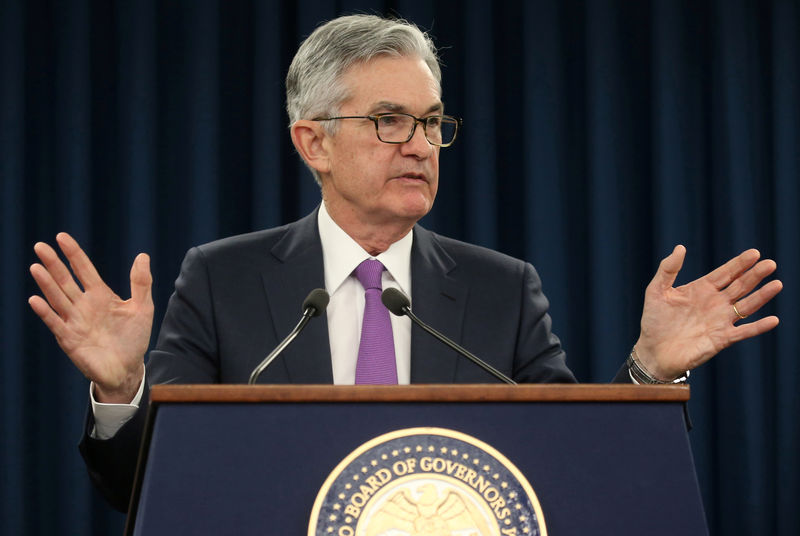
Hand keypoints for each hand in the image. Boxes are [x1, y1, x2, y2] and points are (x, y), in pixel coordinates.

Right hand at [28, 233, 153, 402]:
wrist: (128, 368)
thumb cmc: (134, 338)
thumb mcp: (142, 308)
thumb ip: (141, 283)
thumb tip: (142, 255)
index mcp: (100, 295)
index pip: (84, 270)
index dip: (73, 254)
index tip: (61, 237)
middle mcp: (83, 305)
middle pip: (65, 280)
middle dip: (54, 264)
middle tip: (40, 246)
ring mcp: (74, 321)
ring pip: (57, 298)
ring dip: (47, 284)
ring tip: (36, 267)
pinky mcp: (70, 339)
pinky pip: (56, 323)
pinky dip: (45, 312)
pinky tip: (36, 300)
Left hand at [634, 245, 781, 380]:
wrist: (653, 351)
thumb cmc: (654, 321)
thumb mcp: (656, 291)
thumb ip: (668, 269)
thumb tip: (680, 247)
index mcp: (702, 289)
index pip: (725, 273)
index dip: (739, 263)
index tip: (754, 253)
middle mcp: (715, 303)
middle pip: (740, 286)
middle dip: (755, 275)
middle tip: (770, 264)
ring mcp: (721, 320)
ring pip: (746, 306)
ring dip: (762, 296)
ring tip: (777, 284)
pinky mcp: (722, 339)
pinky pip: (744, 332)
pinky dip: (758, 327)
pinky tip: (773, 320)